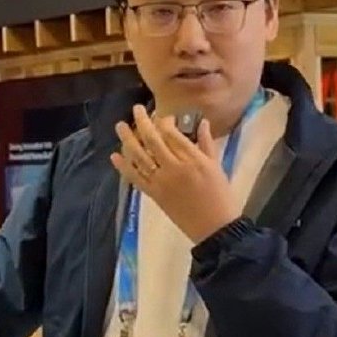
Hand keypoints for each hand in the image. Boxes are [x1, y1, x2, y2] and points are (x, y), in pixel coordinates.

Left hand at [110, 104, 240, 242]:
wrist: (214, 227)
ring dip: (127, 140)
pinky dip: (124, 167)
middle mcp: (174, 167)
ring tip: (119, 126)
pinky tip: (115, 156)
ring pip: (140, 156)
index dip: (164, 121)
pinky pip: (135, 178)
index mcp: (193, 159)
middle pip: (153, 140)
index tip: (163, 116)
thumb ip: (207, 143)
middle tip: (136, 109)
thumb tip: (202, 122)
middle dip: (142, 122)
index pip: (172, 133)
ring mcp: (162, 181)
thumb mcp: (217, 166)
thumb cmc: (221, 195)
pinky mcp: (154, 194)